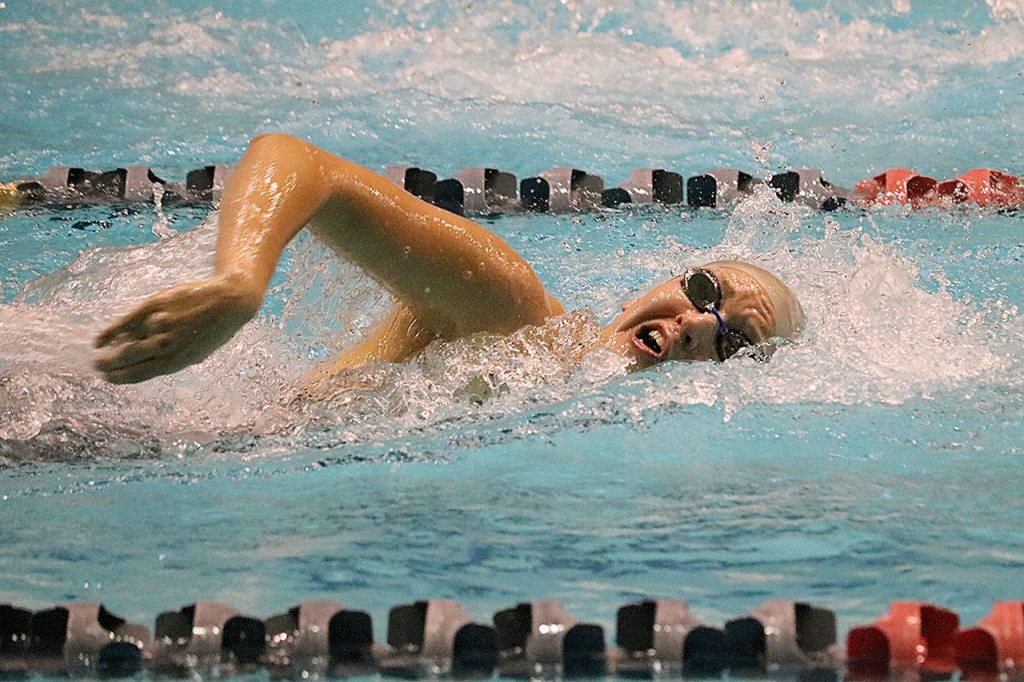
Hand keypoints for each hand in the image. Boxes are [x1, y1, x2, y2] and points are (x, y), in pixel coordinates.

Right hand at [94, 274, 259, 383]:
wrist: (230, 300)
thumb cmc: (212, 330)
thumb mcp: (196, 352)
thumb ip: (170, 358)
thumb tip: (142, 363)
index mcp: (179, 359)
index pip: (143, 373)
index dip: (122, 377)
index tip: (108, 379)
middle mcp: (169, 343)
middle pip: (132, 358)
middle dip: (111, 365)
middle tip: (98, 367)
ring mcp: (162, 323)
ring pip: (129, 340)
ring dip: (111, 350)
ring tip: (98, 354)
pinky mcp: (157, 304)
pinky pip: (129, 320)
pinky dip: (113, 330)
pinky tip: (102, 338)